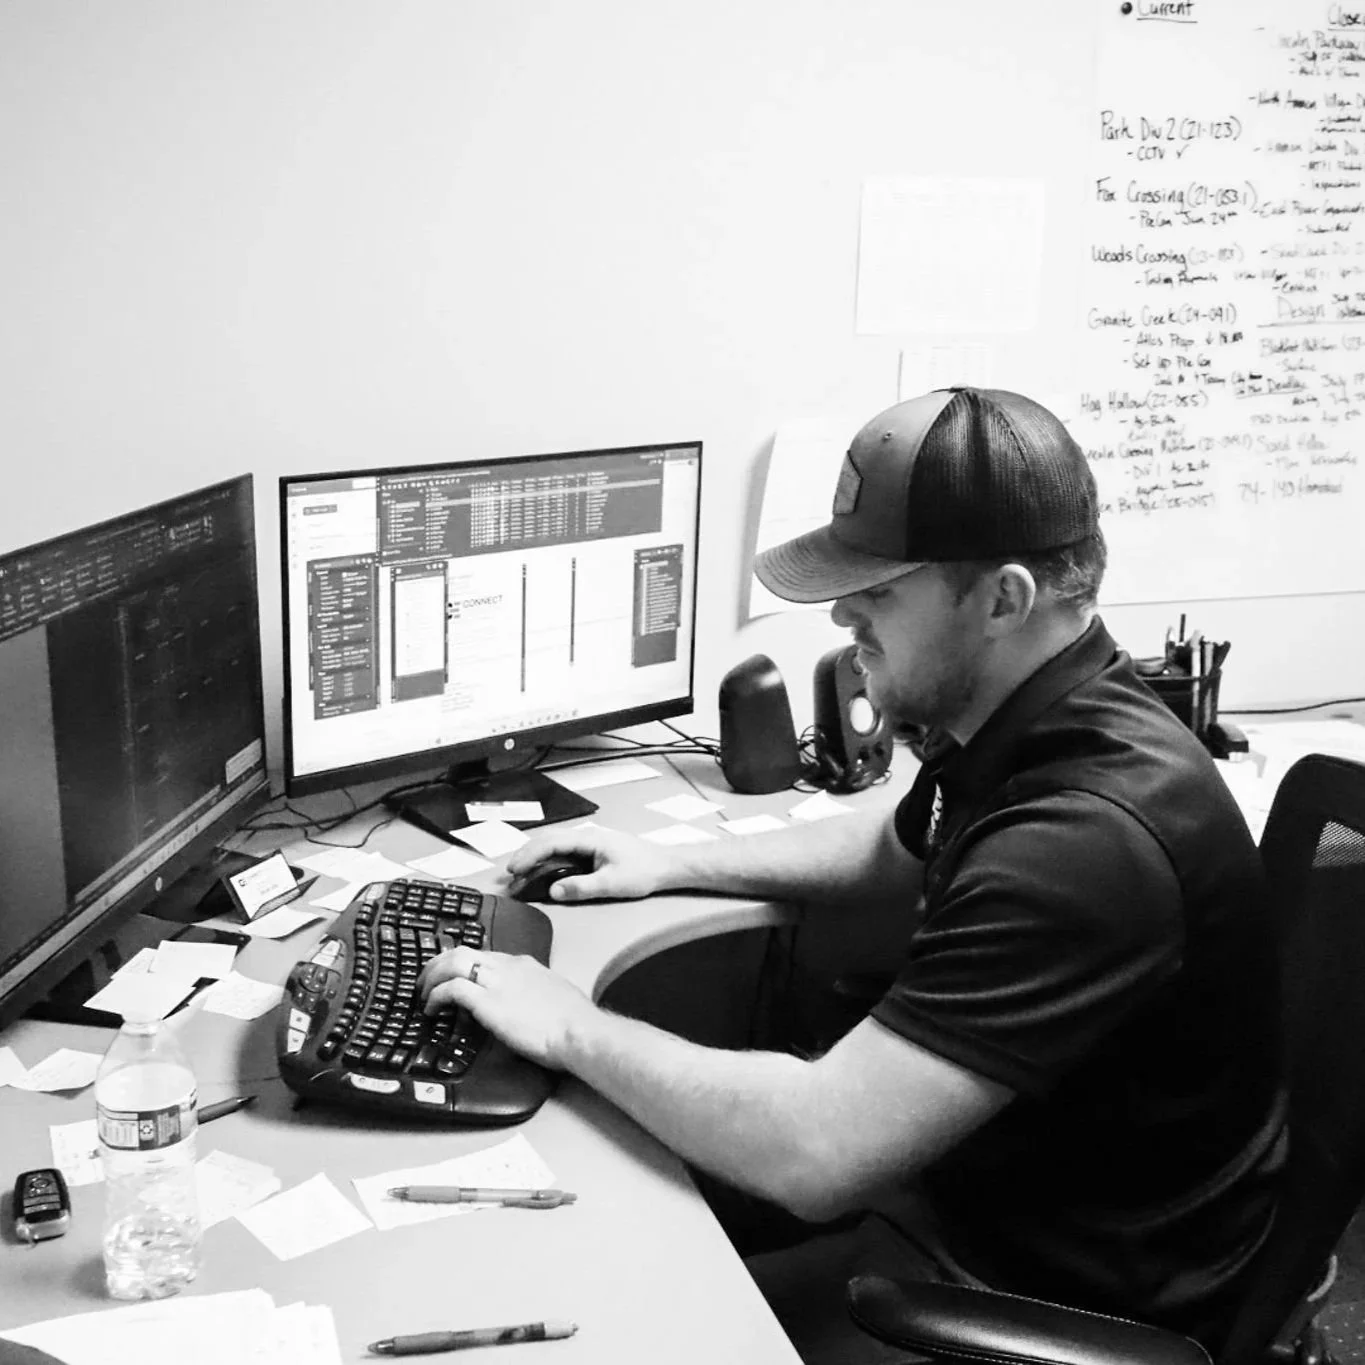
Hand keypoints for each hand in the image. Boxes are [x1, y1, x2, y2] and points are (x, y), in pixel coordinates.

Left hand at [418, 946, 593, 1068]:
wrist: (578, 1030)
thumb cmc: (574, 1021)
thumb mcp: (553, 996)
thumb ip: (535, 994)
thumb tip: (527, 1006)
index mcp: (524, 964)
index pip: (485, 955)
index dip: (463, 964)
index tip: (453, 977)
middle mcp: (507, 966)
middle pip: (463, 951)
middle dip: (439, 963)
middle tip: (426, 980)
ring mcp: (496, 981)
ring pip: (452, 962)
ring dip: (432, 976)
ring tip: (422, 993)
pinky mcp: (487, 1001)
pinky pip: (451, 989)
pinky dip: (436, 995)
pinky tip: (431, 1009)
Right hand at [505, 826, 674, 902]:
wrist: (666, 866)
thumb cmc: (643, 871)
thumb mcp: (612, 884)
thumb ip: (582, 887)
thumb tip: (553, 890)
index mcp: (590, 839)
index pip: (551, 843)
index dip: (529, 856)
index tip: (514, 870)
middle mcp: (587, 836)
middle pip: (548, 840)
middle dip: (526, 855)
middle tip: (509, 874)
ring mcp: (589, 842)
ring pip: (554, 844)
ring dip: (535, 857)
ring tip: (518, 872)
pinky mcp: (592, 850)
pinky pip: (563, 851)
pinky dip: (547, 859)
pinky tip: (540, 870)